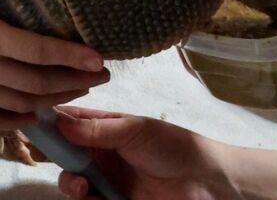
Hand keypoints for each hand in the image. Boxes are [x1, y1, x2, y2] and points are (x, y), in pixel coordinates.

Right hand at [0, 0, 108, 130]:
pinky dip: (15, 120)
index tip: (100, 58)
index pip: (34, 49)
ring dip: (53, 99)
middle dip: (72, 81)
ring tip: (84, 87)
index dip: (69, 56)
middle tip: (105, 74)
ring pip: (16, 102)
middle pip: (32, 82)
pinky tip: (38, 113)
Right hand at [56, 107, 234, 199]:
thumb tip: (61, 121)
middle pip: (69, 154)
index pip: (77, 122)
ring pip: (74, 181)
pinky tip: (90, 194)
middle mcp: (106, 152)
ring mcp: (109, 177)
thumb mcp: (135, 130)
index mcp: (112, 128)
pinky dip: (84, 199)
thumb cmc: (172, 146)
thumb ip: (98, 129)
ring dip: (70, 182)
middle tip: (49, 156)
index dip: (57, 121)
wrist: (201, 179)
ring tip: (81, 183)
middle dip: (57, 155)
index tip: (38, 122)